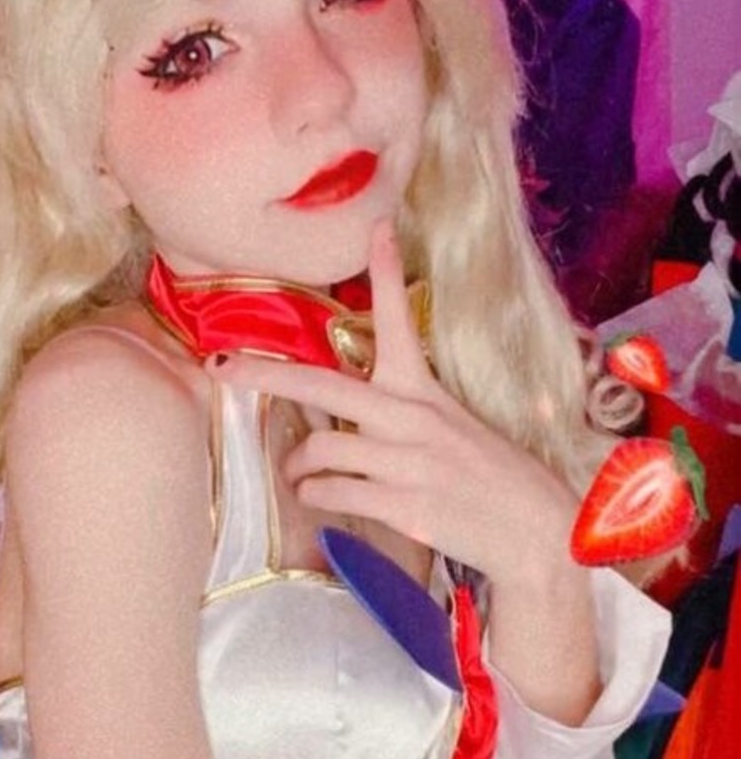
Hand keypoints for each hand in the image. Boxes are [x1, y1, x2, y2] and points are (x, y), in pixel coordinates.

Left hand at [207, 221, 576, 588]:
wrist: (538, 530)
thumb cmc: (496, 479)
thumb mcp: (458, 427)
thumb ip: (409, 413)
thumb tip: (357, 412)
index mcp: (425, 391)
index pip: (400, 319)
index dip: (386, 272)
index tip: (376, 228)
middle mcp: (411, 418)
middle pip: (321, 387)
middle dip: (263, 376)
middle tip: (220, 367)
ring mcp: (406, 462)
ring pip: (320, 448)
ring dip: (296, 464)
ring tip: (297, 472)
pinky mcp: (403, 505)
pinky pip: (334, 492)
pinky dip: (315, 495)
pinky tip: (317, 497)